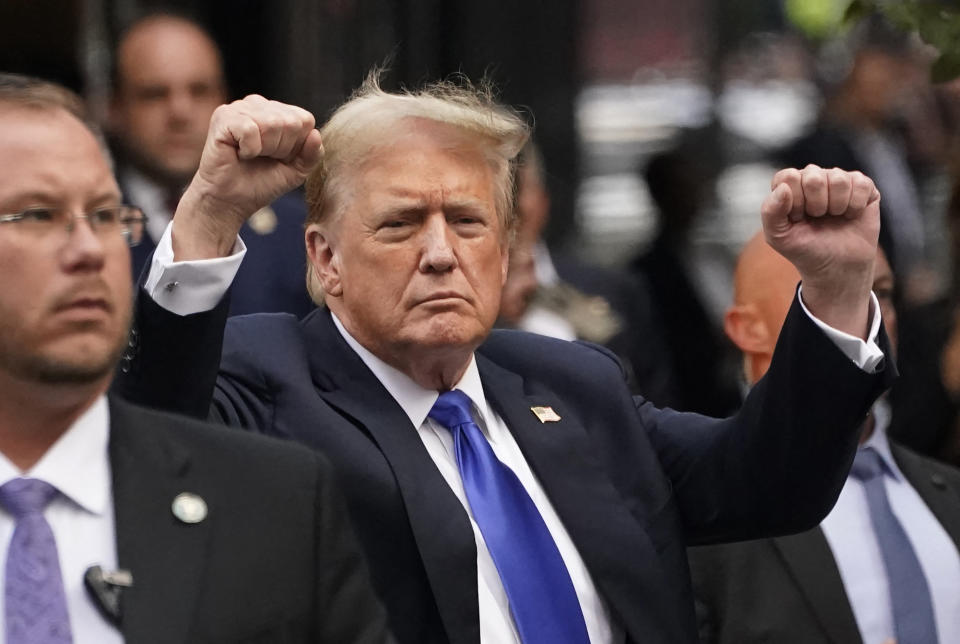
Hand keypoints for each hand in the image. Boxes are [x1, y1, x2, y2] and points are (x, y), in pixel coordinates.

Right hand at [172, 95, 322, 259]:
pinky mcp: (223, 116)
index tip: (280, 158)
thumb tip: (316, 134)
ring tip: (250, 156)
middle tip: (262, 158)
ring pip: (272, 123)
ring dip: (265, 149)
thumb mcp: (296, 171)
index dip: (297, 146)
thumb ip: (312, 154)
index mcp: (278, 112)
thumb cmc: (261, 183)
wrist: (231, 201)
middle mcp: (259, 104)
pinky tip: (239, 153)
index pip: (305, 120)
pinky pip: (250, 129)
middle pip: (290, 122)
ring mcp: (240, 107)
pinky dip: (249, 149)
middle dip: (281, 149)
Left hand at [761, 165, 880, 337]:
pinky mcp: (863, 185)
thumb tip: (783, 188)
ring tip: (834, 217)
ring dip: (836, 206)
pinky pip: (860, 183)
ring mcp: (838, 179)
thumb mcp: (778, 236)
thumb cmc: (805, 248)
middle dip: (815, 205)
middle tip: (818, 219)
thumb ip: (770, 211)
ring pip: (838, 179)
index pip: (788, 177)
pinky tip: (851, 215)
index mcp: (789, 185)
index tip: (798, 218)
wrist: (836, 267)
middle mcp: (813, 177)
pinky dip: (855, 206)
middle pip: (813, 177)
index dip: (794, 202)